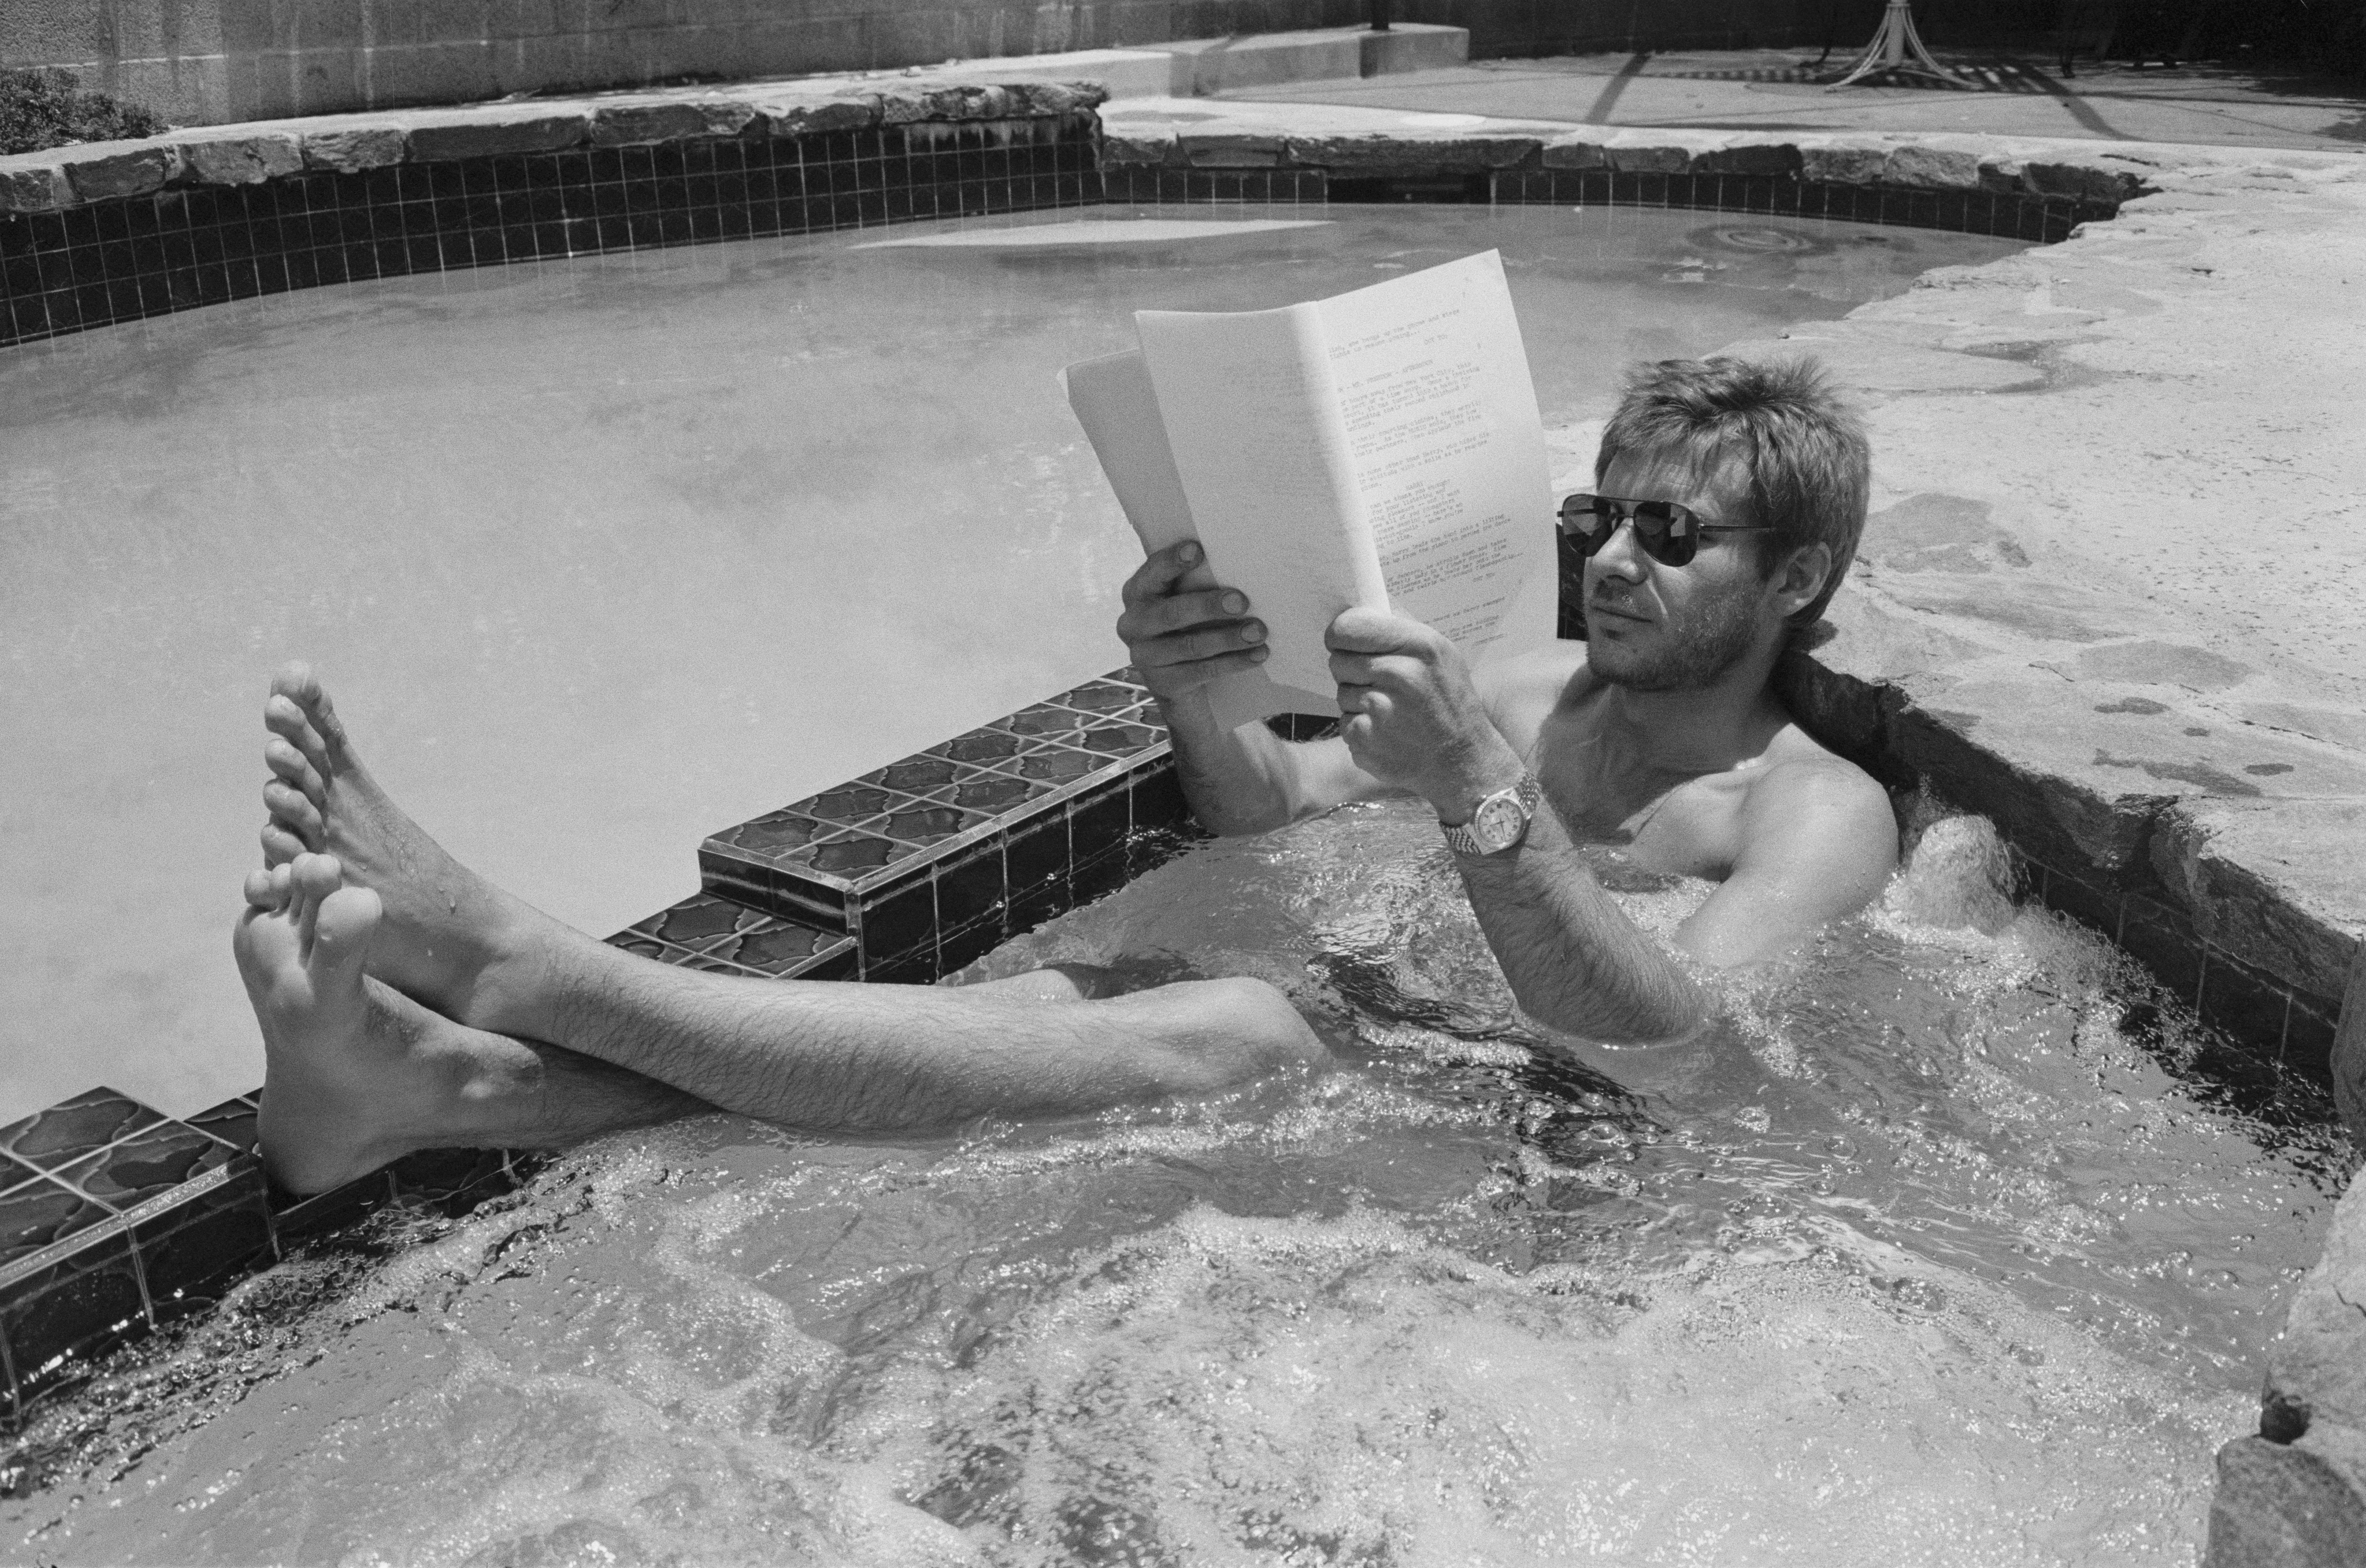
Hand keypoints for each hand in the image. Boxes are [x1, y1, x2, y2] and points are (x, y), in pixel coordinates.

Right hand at [1116, 540, 1270, 702]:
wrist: (1177, 681)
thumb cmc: (1187, 624)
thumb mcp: (1183, 599)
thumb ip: (1196, 583)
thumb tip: (1240, 564)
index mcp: (1138, 592)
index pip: (1153, 573)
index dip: (1172, 561)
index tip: (1198, 550)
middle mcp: (1133, 623)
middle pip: (1171, 613)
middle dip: (1208, 606)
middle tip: (1241, 601)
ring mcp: (1144, 656)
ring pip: (1191, 645)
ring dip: (1229, 638)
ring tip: (1259, 632)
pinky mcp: (1162, 683)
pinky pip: (1202, 671)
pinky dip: (1234, 662)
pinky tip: (1257, 655)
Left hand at [1326, 607, 1523, 815]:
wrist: (1462, 760)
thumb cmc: (1450, 702)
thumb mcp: (1442, 654)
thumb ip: (1401, 630)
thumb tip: (1362, 610)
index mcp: (1418, 646)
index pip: (1347, 628)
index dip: (1341, 636)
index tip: (1345, 642)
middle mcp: (1398, 674)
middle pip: (1338, 661)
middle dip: (1352, 670)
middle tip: (1379, 683)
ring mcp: (1379, 710)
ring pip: (1341, 693)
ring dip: (1358, 701)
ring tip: (1390, 710)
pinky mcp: (1364, 739)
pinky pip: (1344, 723)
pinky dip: (1360, 728)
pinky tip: (1387, 732)